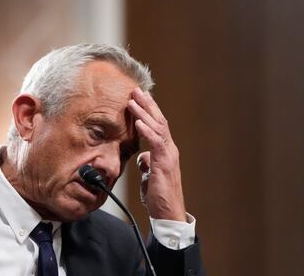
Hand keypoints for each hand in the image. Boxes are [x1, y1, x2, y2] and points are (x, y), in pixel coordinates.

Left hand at [127, 87, 186, 220]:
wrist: (168, 214)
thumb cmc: (159, 196)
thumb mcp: (150, 176)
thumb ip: (148, 164)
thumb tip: (142, 157)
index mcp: (166, 151)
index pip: (158, 125)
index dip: (148, 110)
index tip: (139, 97)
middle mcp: (170, 149)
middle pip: (159, 121)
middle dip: (147, 104)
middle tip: (137, 90)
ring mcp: (169, 155)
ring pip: (158, 128)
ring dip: (144, 113)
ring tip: (133, 100)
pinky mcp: (164, 164)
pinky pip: (156, 143)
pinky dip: (147, 131)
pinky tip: (138, 122)